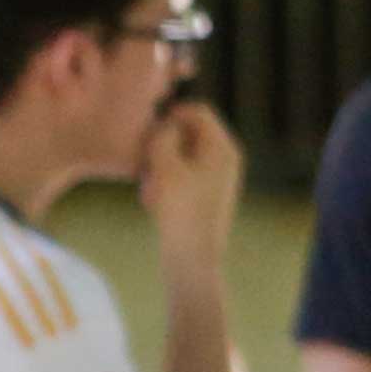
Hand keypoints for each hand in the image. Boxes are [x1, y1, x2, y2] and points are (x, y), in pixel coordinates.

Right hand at [136, 96, 243, 261]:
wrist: (192, 260)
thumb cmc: (180, 213)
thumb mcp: (165, 169)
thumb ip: (163, 138)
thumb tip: (165, 125)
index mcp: (222, 147)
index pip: (198, 112)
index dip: (170, 116)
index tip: (147, 133)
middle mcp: (224, 159)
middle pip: (189, 133)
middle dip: (163, 146)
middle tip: (146, 166)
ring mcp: (216, 178)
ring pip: (181, 156)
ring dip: (160, 167)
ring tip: (148, 189)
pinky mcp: (205, 195)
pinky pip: (182, 176)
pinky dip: (165, 184)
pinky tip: (153, 203)